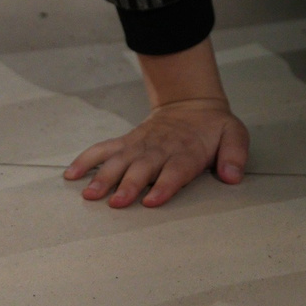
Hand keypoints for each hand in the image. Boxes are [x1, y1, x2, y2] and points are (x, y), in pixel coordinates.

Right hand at [67, 38, 247, 208]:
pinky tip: (71, 175)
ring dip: (104, 176)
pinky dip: (87, 160)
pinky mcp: (127, 142)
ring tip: (89, 194)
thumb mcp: (234, 135)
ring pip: (120, 160)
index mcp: (187, 152)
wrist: (191, 103)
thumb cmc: (213, 127)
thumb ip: (235, 154)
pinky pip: (104, 149)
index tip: (152, 200)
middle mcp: (160, 150)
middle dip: (129, 185)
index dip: (164, 185)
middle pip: (143, 168)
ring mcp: (140, 145)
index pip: (176, 170)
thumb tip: (233, 176)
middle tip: (114, 202)